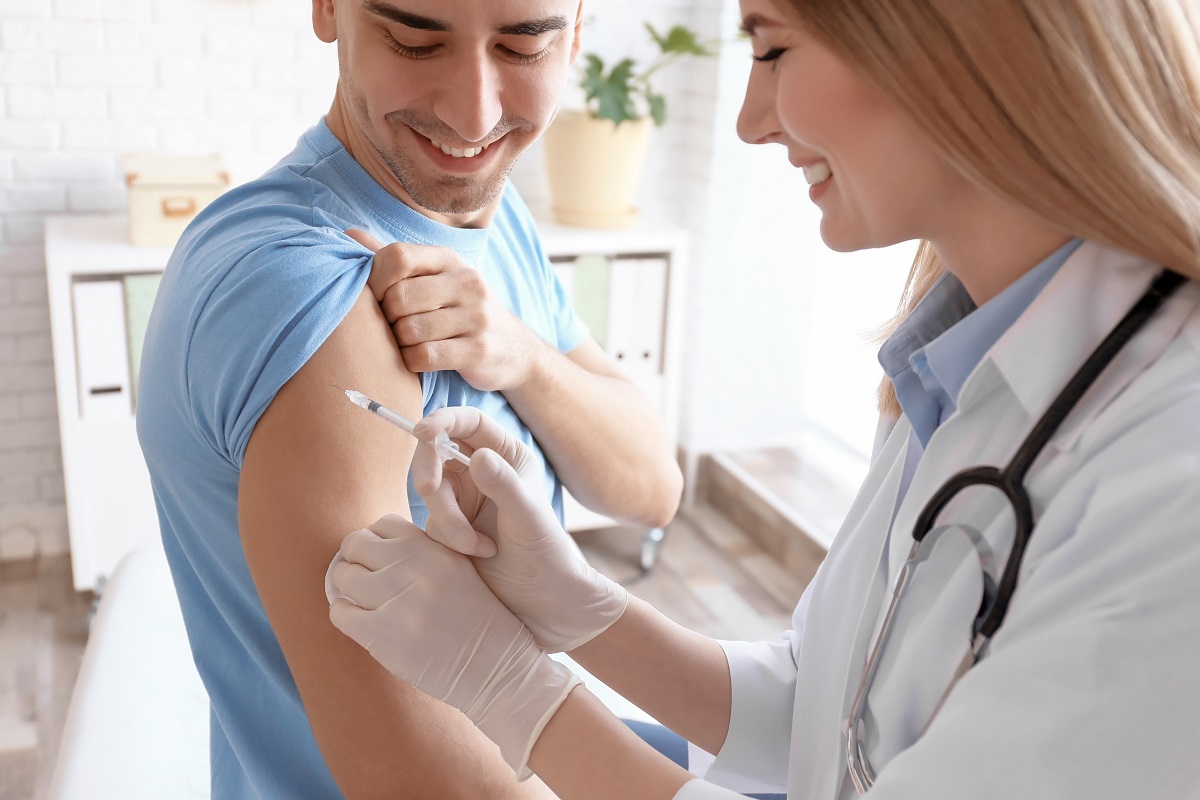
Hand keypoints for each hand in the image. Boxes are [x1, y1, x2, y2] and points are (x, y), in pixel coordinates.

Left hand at [327, 515, 580, 778]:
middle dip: (354, 560)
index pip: (383, 524)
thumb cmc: (478, 620)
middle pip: (354, 544)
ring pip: (342, 576)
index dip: (378, 541)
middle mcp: (413, 568)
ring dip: (346, 588)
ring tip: (362, 602)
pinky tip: (363, 623)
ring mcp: (396, 601)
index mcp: (434, 548)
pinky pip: (340, 612)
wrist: (499, 668)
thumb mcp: (460, 570)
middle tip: (363, 579)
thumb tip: (374, 542)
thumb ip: (425, 552)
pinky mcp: (381, 636)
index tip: (381, 560)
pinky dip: (345, 615)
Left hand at [346, 228, 540, 391]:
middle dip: (387, 317)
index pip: (398, 256)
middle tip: (394, 327)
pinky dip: (412, 362)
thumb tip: (349, 233)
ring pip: (409, 330)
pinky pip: (425, 356)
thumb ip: (393, 260)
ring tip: (408, 344)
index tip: (376, 298)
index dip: (375, 280)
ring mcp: (476, 316)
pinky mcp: (478, 350)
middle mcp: (468, 282)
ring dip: (400, 343)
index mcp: (450, 259)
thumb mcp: (435, 279)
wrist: (514, 349)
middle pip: (399, 297)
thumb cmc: (460, 311)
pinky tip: (419, 359)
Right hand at [411, 407, 628, 651]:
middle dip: (430, 473)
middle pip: (435, 452)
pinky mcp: (448, 526)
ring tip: (478, 547)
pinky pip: (430, 521)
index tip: (422, 433)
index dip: (441, 420)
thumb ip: (503, 485)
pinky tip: (477, 553)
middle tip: (430, 490)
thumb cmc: (546, 552)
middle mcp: (482, 471)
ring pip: (429, 490)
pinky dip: (448, 538)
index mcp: (507, 455)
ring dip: (447, 519)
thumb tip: (477, 456)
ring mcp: (462, 498)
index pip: (467, 422)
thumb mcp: (528, 516)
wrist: (541, 600)